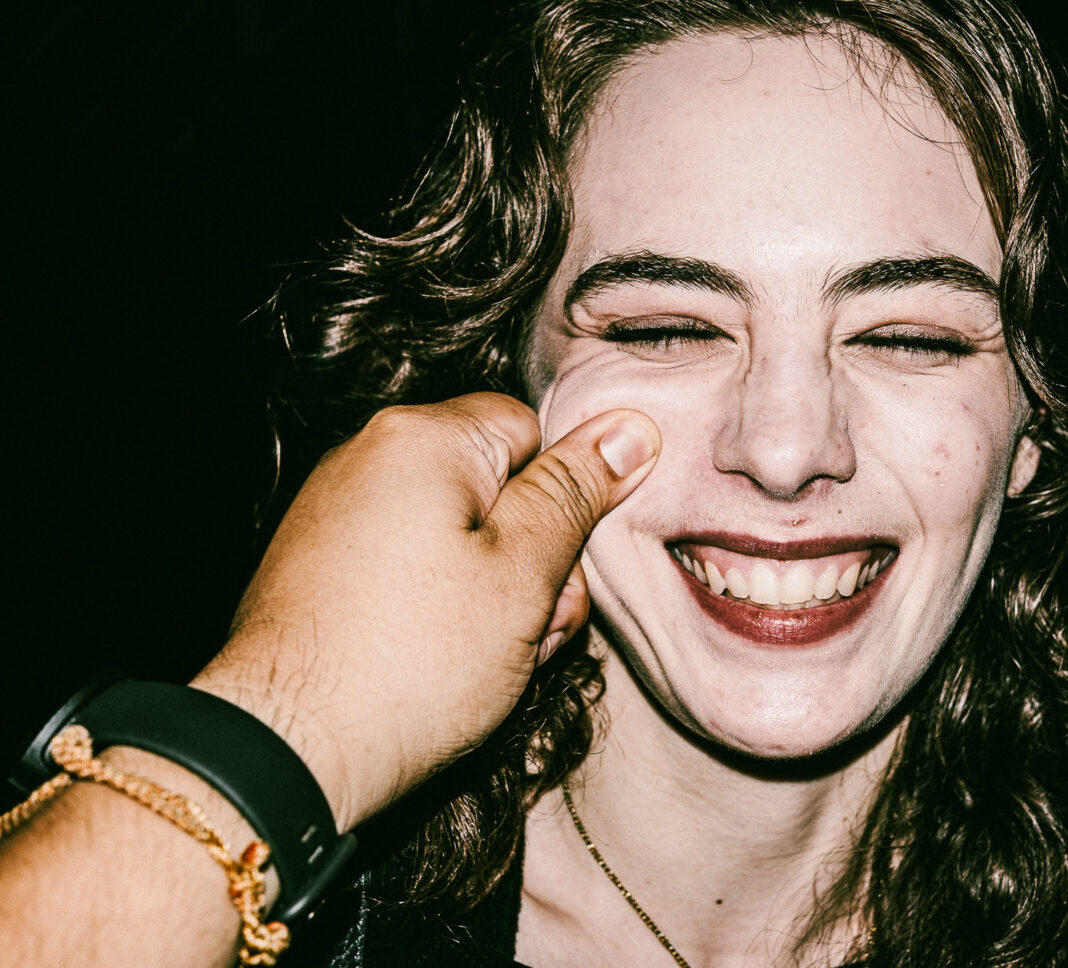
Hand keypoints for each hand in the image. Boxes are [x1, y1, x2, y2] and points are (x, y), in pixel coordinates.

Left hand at [192, 393, 658, 830]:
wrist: (284, 752)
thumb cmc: (412, 663)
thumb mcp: (523, 574)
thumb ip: (576, 493)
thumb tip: (631, 427)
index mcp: (421, 438)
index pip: (532, 430)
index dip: (564, 499)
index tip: (562, 566)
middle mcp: (367, 457)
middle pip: (494, 486)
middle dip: (531, 557)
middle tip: (530, 628)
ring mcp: (334, 514)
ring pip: (454, 536)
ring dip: (489, 594)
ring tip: (483, 660)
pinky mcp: (316, 568)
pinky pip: (405, 568)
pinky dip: (434, 610)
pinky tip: (437, 667)